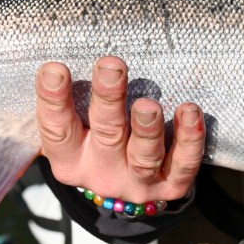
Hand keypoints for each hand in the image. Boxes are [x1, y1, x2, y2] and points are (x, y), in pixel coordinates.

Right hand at [36, 55, 205, 205]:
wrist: (129, 188)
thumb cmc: (96, 140)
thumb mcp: (77, 128)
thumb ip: (72, 99)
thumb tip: (62, 56)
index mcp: (71, 159)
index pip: (57, 130)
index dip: (54, 101)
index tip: (55, 69)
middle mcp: (102, 173)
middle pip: (106, 135)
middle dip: (109, 99)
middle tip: (111, 66)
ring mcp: (137, 182)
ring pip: (144, 157)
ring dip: (147, 129)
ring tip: (148, 104)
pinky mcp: (170, 186)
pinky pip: (183, 165)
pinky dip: (189, 140)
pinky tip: (190, 112)